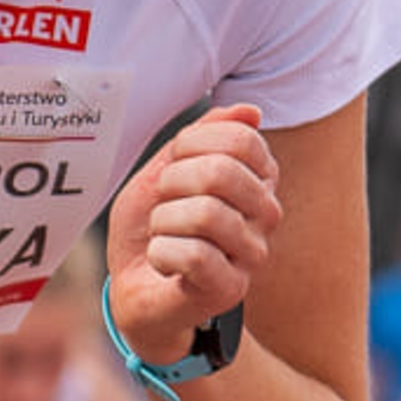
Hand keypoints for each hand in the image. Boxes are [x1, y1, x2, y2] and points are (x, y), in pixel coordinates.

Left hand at [104, 105, 276, 364]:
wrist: (135, 288)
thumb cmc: (153, 228)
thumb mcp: (165, 172)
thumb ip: (201, 138)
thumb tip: (251, 111)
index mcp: (256, 179)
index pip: (240, 138)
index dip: (190, 145)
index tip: (170, 169)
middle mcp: (265, 214)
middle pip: (222, 173)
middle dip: (172, 184)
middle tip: (161, 206)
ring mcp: (253, 253)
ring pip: (207, 214)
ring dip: (164, 222)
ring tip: (163, 236)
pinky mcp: (231, 289)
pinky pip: (195, 255)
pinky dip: (162, 253)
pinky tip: (162, 262)